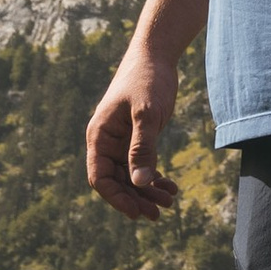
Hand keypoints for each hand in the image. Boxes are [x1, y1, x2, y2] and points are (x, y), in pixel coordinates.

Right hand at [85, 34, 181, 218]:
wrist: (157, 56)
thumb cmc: (148, 80)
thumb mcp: (146, 115)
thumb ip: (143, 148)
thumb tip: (140, 184)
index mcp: (100, 136)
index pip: (100, 177)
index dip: (117, 198)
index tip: (137, 213)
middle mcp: (106, 141)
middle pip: (116, 181)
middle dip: (136, 199)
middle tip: (159, 213)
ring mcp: (121, 140)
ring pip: (130, 176)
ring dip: (147, 191)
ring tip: (169, 202)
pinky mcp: (136, 137)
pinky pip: (141, 165)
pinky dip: (154, 177)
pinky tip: (170, 186)